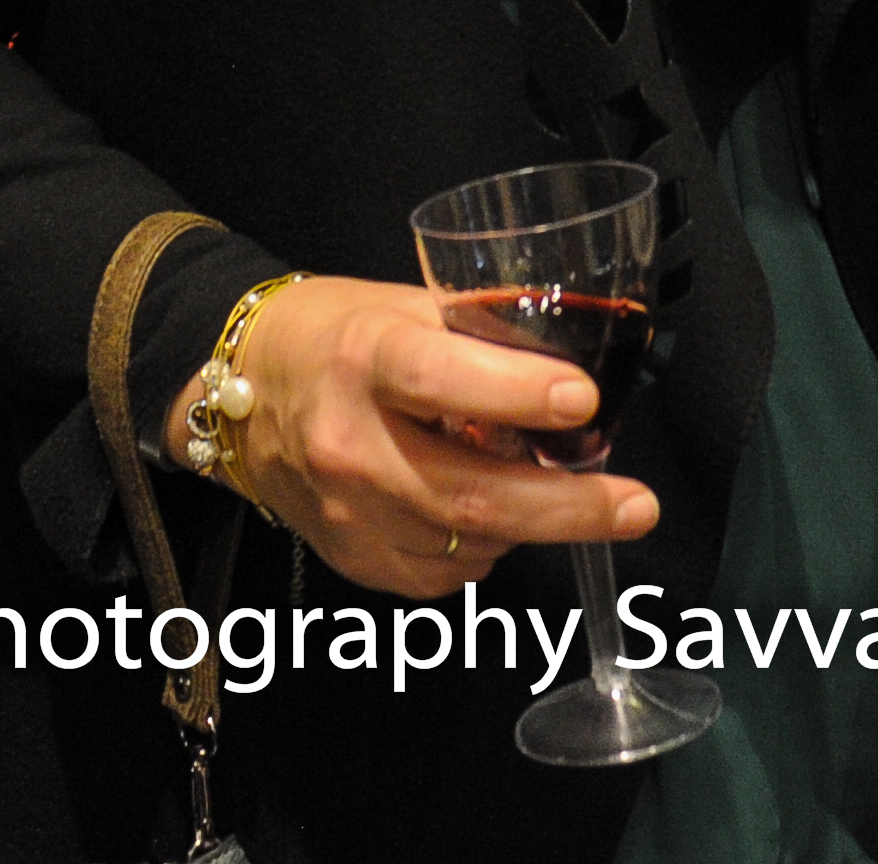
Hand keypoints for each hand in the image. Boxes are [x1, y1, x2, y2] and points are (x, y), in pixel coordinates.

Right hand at [157, 276, 655, 600]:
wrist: (241, 391)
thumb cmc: (339, 333)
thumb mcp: (408, 304)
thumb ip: (485, 333)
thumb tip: (580, 360)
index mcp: (366, 359)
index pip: (441, 378)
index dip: (516, 392)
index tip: (584, 401)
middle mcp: (350, 442)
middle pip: (469, 492)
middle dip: (568, 507)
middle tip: (635, 505)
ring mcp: (345, 510)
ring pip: (466, 540)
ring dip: (531, 523)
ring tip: (565, 496)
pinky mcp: (350, 555)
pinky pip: (441, 573)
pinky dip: (485, 548)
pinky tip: (493, 515)